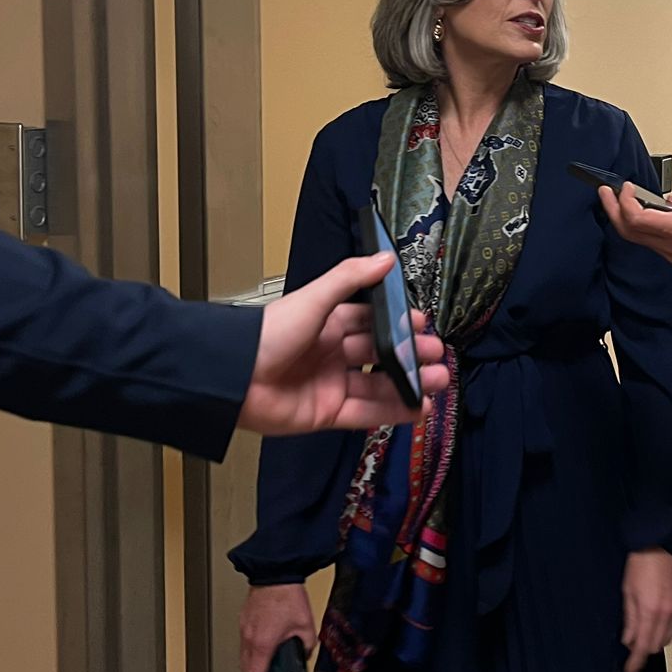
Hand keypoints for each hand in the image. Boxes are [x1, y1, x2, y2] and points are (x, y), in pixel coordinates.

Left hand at [236, 253, 450, 436]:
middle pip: (379, 354)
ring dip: (408, 383)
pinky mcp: (326, 413)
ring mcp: (329, 384)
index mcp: (327, 324)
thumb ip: (350, 278)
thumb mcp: (313, 299)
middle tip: (436, 355)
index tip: (422, 324)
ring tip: (437, 381)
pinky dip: (393, 411)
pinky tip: (417, 407)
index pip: (370, 322)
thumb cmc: (266, 335)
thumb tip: (385, 258)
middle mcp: (330, 354)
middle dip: (410, 354)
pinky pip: (366, 412)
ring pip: (378, 384)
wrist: (233, 378)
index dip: (397, 323)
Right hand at [239, 583, 316, 671]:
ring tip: (266, 665)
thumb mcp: (306, 625)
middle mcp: (250, 638)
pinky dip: (252, 649)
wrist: (275, 572)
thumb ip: (307, 644)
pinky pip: (245, 641)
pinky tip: (265, 644)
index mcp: (264, 644)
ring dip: (252, 664)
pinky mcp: (245, 619)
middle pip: (247, 669)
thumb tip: (305, 652)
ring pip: (244, 655)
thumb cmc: (288, 595)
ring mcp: (245, 628)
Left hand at [598, 160, 671, 277]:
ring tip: (623, 198)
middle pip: (629, 231)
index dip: (625, 201)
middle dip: (613, 210)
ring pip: (637, 238)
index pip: (637, 219)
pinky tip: (654, 210)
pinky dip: (643, 225)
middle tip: (606, 192)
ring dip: (625, 218)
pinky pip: (651, 241)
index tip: (626, 186)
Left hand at [620, 548, 671, 671]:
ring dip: (654, 641)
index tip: (630, 671)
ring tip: (643, 635)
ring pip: (667, 639)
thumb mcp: (627, 592)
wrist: (661, 546)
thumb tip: (628, 639)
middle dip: (643, 650)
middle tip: (632, 648)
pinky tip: (657, 626)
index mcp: (650, 611)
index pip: (642, 647)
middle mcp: (666, 613)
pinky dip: (665, 632)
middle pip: (656, 646)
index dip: (635, 663)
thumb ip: (629, 620)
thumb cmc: (642, 563)